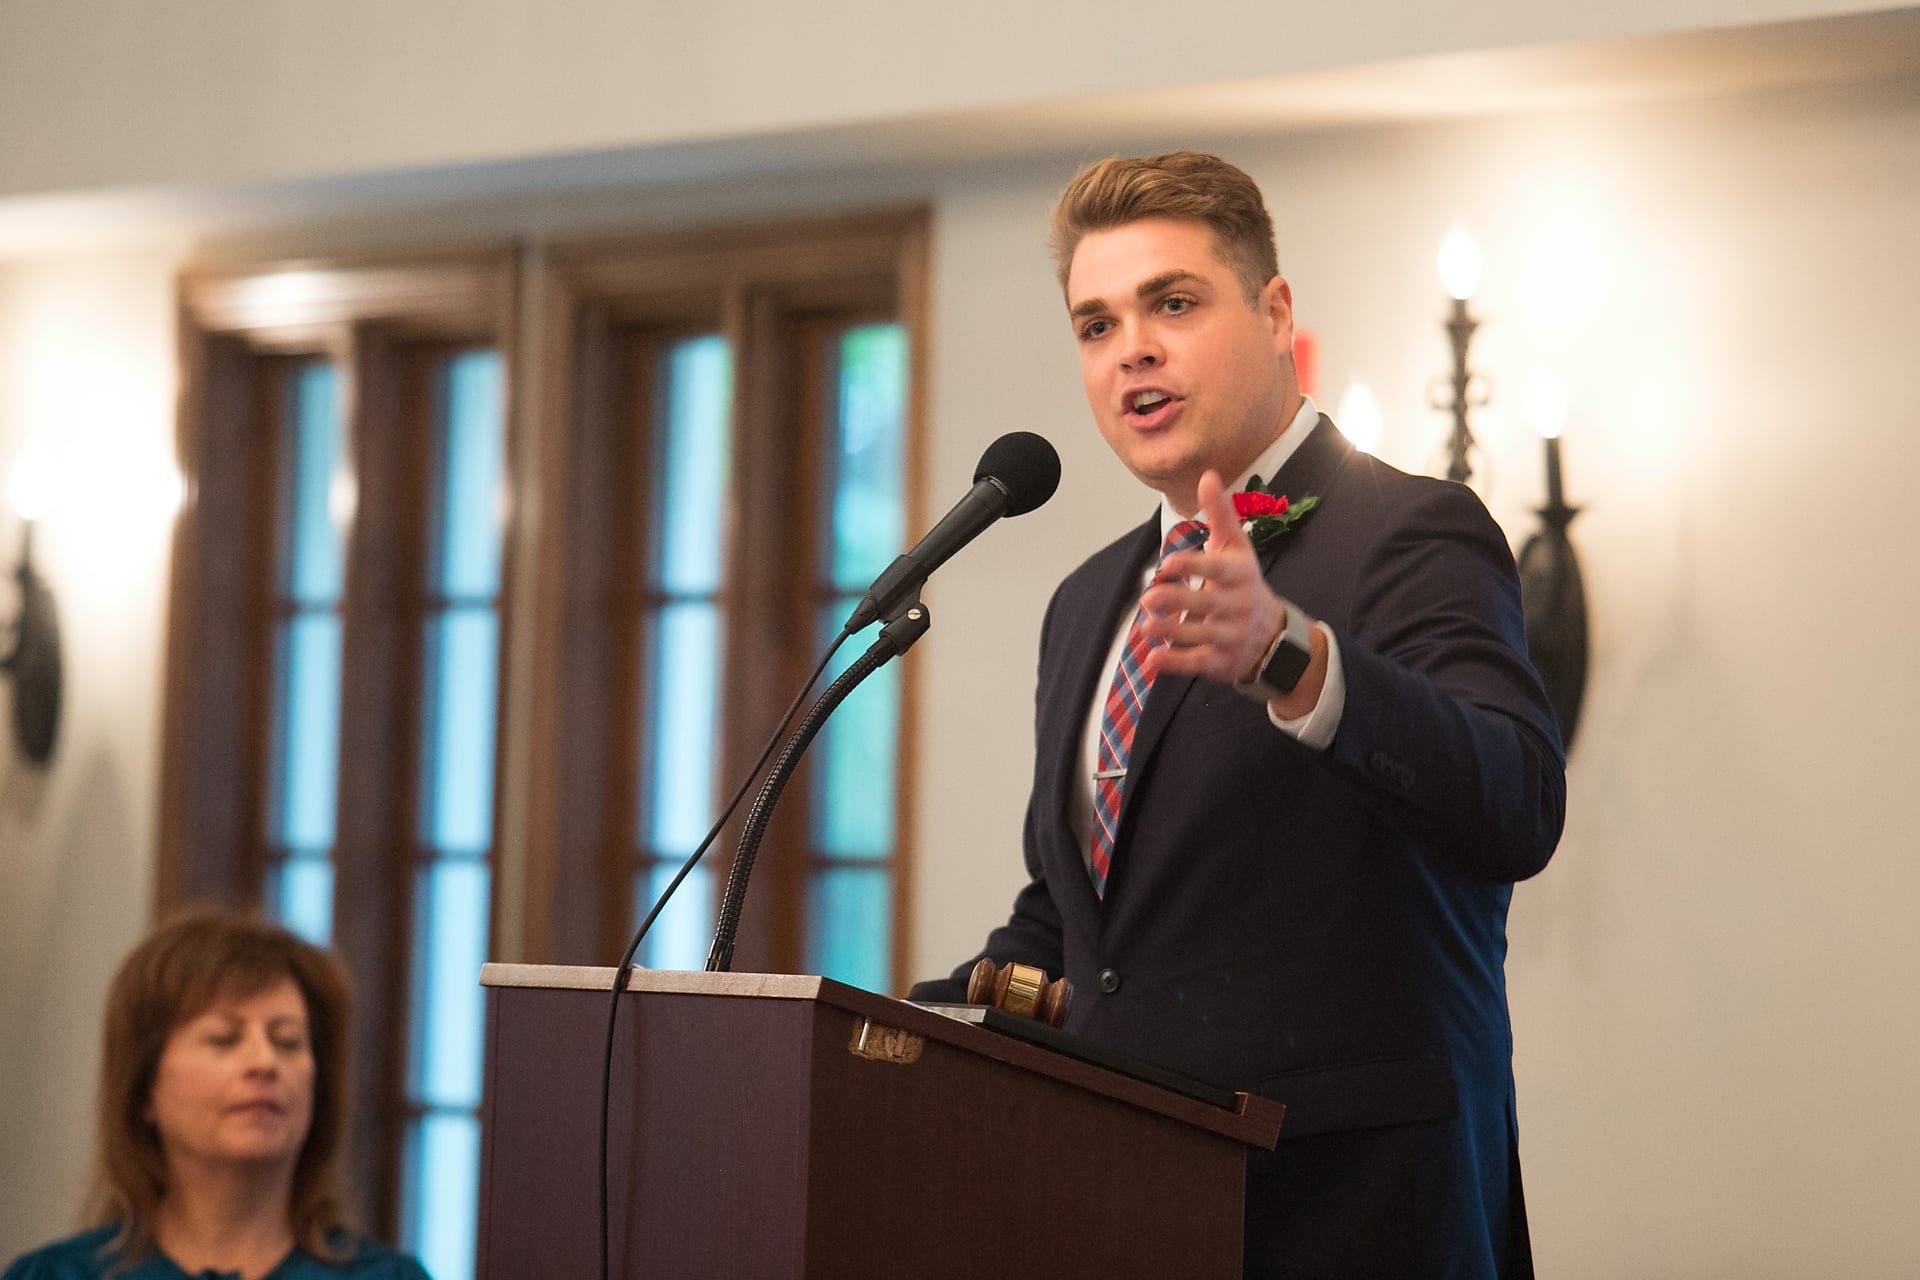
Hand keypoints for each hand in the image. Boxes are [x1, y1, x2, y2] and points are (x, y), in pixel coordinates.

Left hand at [1139, 470, 1287, 685]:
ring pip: (1201, 635)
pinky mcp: (1221, 660)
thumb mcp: (1234, 546)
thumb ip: (1220, 513)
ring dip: (1172, 632)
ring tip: (1146, 626)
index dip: (1194, 567)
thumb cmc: (1242, 580)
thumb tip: (1207, 475)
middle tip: (1148, 598)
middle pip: (1207, 604)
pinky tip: (1152, 660)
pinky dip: (1175, 664)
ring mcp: (1231, 635)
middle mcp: (1238, 606)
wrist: (1273, 634)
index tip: (1168, 564)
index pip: (1217, 570)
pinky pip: (1198, 663)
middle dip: (1178, 601)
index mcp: (1240, 575)